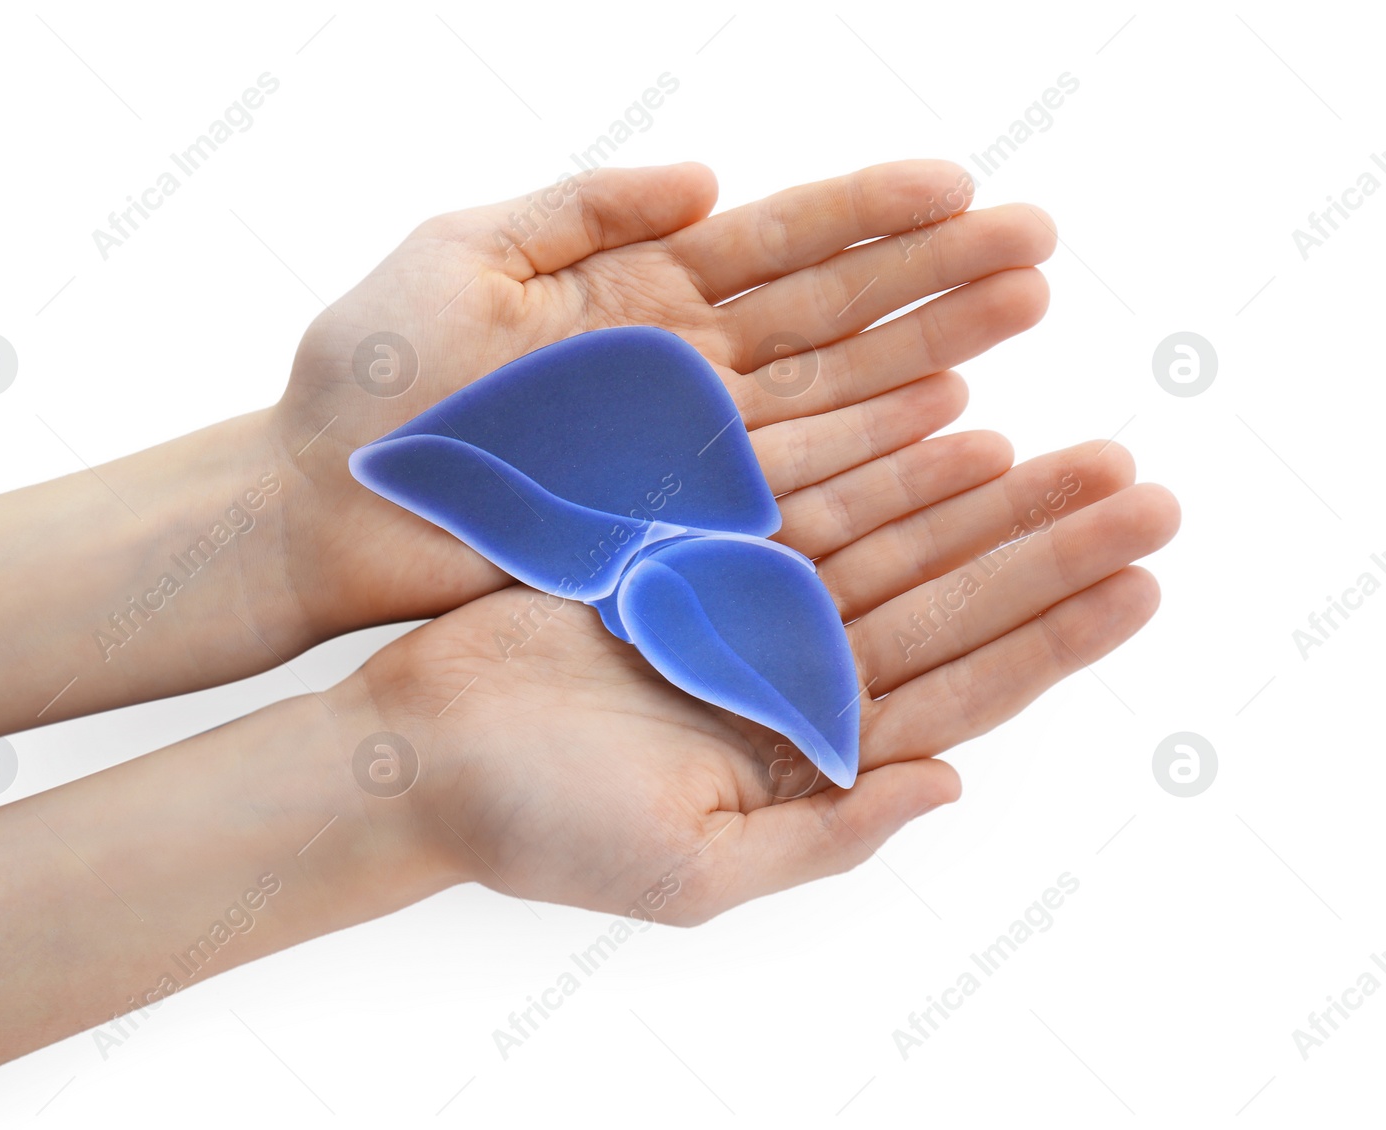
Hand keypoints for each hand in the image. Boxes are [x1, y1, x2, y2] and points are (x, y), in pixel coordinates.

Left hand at [270, 160, 1056, 636]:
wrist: (319, 501)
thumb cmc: (368, 375)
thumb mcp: (463, 252)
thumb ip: (582, 209)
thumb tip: (708, 176)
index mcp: (635, 291)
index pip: (776, 243)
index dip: (868, 214)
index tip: (960, 187)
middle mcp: (682, 370)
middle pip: (831, 315)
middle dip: (932, 277)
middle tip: (1037, 247)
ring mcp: (687, 452)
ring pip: (832, 396)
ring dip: (928, 356)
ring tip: (1021, 316)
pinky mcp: (674, 527)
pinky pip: (790, 486)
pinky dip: (869, 456)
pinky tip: (948, 424)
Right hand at [363, 439, 1178, 921]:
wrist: (419, 751)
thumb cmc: (537, 826)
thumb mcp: (691, 868)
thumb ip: (825, 834)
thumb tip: (947, 785)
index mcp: (806, 759)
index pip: (961, 686)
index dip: (1054, 635)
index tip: (1141, 583)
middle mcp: (793, 679)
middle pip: (949, 599)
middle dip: (1048, 547)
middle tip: (1142, 488)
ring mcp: (749, 611)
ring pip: (892, 538)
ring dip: (984, 496)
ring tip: (1073, 448)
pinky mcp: (694, 555)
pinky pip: (803, 495)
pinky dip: (875, 461)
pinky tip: (949, 424)